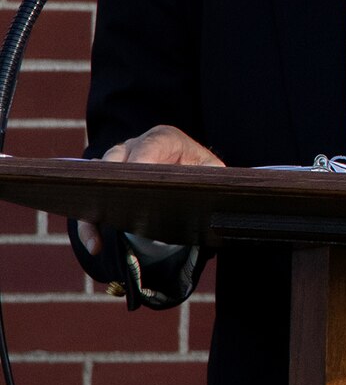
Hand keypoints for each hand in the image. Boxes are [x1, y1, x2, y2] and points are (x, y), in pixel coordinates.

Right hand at [79, 125, 223, 254]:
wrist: (187, 177)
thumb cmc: (201, 174)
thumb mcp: (213, 173)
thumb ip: (214, 178)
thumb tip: (215, 191)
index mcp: (164, 138)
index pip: (150, 144)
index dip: (142, 161)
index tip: (137, 180)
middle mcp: (135, 146)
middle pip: (115, 161)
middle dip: (112, 185)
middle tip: (113, 210)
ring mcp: (116, 165)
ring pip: (96, 183)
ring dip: (94, 211)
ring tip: (99, 240)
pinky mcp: (105, 187)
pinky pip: (91, 204)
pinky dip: (90, 224)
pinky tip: (96, 245)